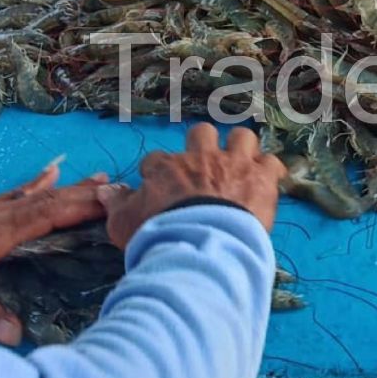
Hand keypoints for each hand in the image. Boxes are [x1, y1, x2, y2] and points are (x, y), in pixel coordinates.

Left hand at [0, 165, 107, 345]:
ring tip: (99, 177)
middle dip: (85, 192)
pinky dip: (34, 186)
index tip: (116, 199)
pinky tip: (47, 174)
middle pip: (46, 199)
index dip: (82, 205)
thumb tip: (18, 334)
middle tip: (123, 188)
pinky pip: (12, 195)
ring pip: (32, 194)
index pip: (47, 213)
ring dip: (68, 187)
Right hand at [97, 124, 285, 247]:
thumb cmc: (159, 235)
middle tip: (206, 167)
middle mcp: (201, 158)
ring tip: (241, 166)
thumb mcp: (124, 224)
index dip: (161, 173)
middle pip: (202, 133)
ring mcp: (234, 164)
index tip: (163, 187)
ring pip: (242, 137)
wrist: (201, 244)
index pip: (158, 160)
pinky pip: (272, 162)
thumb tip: (104, 191)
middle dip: (204, 145)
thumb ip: (117, 205)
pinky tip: (267, 182)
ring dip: (242, 149)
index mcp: (167, 168)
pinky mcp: (262, 177)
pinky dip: (270, 171)